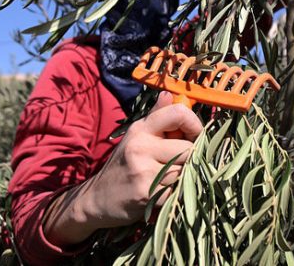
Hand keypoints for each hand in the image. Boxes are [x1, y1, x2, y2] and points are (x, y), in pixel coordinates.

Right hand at [42, 92, 202, 244]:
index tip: (195, 136)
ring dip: (183, 177)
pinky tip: (161, 192)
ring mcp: (143, 171)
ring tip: (167, 179)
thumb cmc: (124, 164)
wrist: (98, 199)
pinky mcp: (147, 194)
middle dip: (189, 158)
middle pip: (188, 148)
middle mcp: (141, 146)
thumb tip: (170, 94)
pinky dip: (175, 193)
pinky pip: (178, 190)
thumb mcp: (136, 136)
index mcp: (141, 128)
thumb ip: (157, 116)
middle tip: (178, 163)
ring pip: (186, 170)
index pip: (178, 113)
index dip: (195, 124)